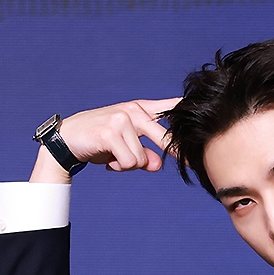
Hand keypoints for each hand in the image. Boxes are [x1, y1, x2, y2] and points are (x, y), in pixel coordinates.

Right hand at [29, 98, 180, 181]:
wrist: (68, 140)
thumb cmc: (100, 143)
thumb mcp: (126, 149)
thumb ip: (145, 155)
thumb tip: (158, 165)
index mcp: (140, 110)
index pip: (169, 108)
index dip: (187, 112)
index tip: (205, 113)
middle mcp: (133, 110)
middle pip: (164, 137)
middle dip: (176, 154)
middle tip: (191, 164)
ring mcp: (122, 119)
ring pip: (142, 158)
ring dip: (129, 165)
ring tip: (115, 158)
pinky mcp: (111, 131)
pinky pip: (129, 161)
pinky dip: (119, 167)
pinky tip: (108, 160)